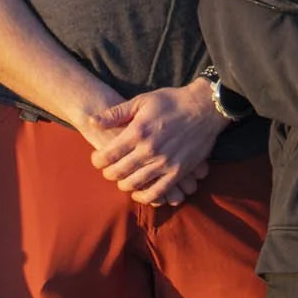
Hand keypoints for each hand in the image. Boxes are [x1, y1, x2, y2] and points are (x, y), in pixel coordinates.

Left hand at [86, 82, 226, 205]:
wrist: (205, 108)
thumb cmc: (172, 102)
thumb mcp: (141, 101)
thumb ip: (116, 113)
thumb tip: (93, 122)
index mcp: (137, 132)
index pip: (107, 155)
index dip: (97, 160)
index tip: (97, 159)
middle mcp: (149, 150)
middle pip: (117, 172)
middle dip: (108, 173)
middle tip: (108, 169)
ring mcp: (164, 163)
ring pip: (133, 184)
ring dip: (123, 184)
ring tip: (122, 178)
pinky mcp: (178, 173)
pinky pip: (157, 193)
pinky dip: (144, 197)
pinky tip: (139, 193)